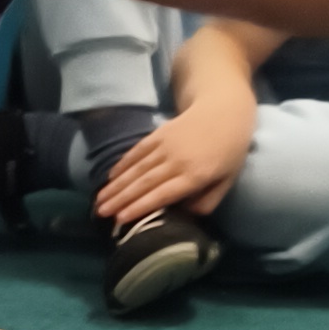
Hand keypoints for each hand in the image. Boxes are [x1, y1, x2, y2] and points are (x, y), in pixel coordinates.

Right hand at [91, 97, 249, 219]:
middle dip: (120, 199)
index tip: (121, 219)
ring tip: (99, 200)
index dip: (140, 207)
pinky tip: (110, 177)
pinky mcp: (159, 134)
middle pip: (144, 183)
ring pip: (137, 168)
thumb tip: (183, 216)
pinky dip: (122, 164)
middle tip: (100, 213)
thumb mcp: (227, 180)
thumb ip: (207, 201)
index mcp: (196, 175)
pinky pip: (137, 151)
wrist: (225, 110)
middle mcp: (177, 161)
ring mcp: (166, 145)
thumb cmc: (229, 150)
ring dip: (116, 185)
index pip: (163, 194)